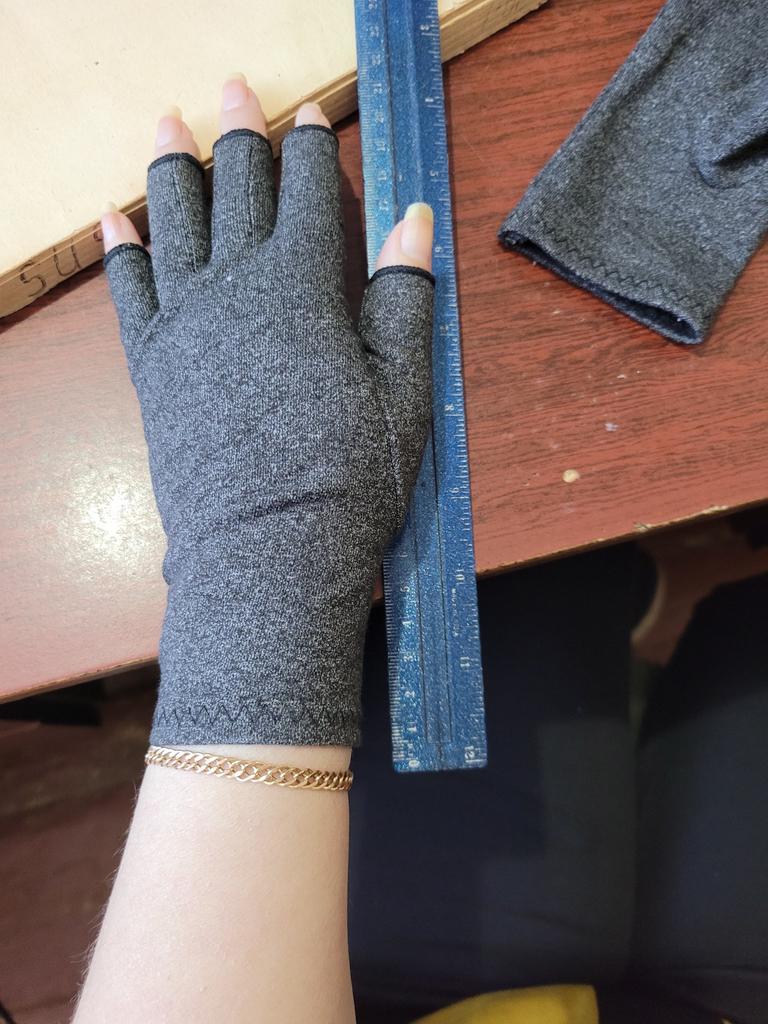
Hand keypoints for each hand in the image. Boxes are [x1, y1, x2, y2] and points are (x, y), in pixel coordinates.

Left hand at [100, 77, 434, 748]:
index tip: (312, 116)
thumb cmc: (348, 480)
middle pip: (236, 192)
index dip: (312, 150)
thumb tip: (412, 217)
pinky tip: (116, 219)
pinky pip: (129, 293)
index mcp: (302, 290)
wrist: (268, 555)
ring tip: (167, 123)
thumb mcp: (403, 389)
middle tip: (234, 88)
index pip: (308, 195)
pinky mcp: (152, 367)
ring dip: (172, 169)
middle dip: (239, 136)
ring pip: (175, 225)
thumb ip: (402, 296)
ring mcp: (184, 327)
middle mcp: (234, 291)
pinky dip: (122, 251)